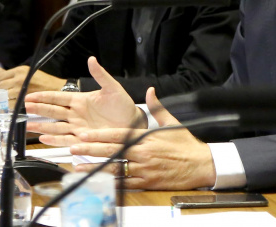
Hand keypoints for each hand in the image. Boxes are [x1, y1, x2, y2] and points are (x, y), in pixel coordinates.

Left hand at [0, 64, 65, 101]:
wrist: (58, 90)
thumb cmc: (42, 82)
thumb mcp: (26, 73)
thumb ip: (9, 76)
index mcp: (19, 70)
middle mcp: (19, 78)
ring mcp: (22, 89)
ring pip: (1, 95)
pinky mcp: (24, 100)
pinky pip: (9, 104)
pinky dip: (5, 107)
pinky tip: (2, 108)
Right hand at [24, 57, 143, 145]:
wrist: (132, 123)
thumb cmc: (123, 105)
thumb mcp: (112, 88)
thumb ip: (100, 75)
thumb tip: (91, 59)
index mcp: (80, 100)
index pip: (58, 97)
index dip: (43, 97)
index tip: (29, 96)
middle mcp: (76, 114)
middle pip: (52, 111)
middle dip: (38, 109)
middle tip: (24, 108)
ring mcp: (78, 127)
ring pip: (55, 127)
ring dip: (41, 126)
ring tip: (28, 126)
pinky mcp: (82, 139)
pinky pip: (66, 139)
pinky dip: (55, 139)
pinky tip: (44, 138)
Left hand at [69, 86, 215, 189]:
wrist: (201, 164)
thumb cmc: (186, 144)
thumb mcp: (172, 122)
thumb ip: (157, 107)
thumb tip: (150, 91)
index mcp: (147, 138)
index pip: (118, 135)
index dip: (99, 134)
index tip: (84, 133)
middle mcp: (143, 154)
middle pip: (112, 151)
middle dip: (90, 149)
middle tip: (73, 147)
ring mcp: (144, 170)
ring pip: (114, 169)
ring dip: (95, 167)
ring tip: (78, 167)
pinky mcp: (147, 183)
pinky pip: (125, 184)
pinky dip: (110, 182)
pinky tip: (98, 180)